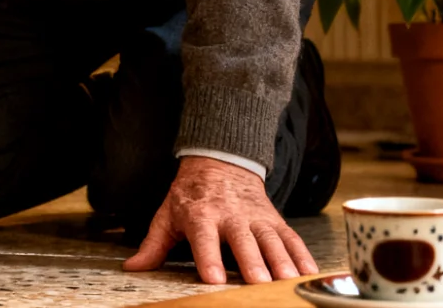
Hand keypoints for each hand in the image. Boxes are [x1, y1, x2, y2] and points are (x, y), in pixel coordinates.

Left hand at [122, 156, 316, 283]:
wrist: (221, 160)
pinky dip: (303, 255)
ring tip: (290, 282)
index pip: (204, 238)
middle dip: (252, 262)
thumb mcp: (167, 213)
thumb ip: (153, 244)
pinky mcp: (275, 219)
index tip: (214, 278)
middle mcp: (231, 215)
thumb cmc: (191, 194)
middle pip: (243, 240)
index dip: (208, 258)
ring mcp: (256, 217)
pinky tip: (309, 273)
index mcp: (201, 214)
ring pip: (272, 240)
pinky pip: (292, 238)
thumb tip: (133, 267)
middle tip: (259, 283)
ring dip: (282, 261)